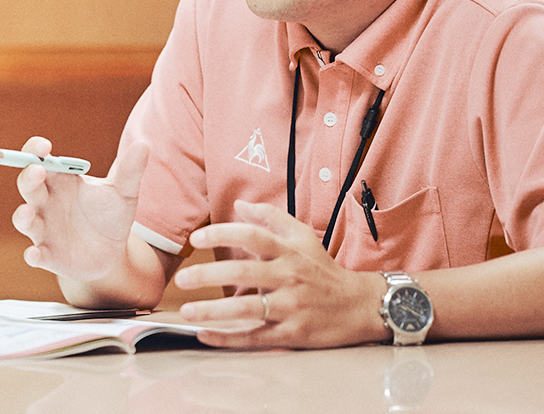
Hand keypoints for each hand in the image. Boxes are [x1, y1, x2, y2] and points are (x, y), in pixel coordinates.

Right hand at [10, 137, 147, 280]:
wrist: (113, 255)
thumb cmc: (111, 217)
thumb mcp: (123, 193)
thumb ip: (130, 171)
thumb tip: (144, 145)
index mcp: (60, 181)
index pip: (40, 159)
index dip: (36, 150)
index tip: (44, 146)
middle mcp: (45, 203)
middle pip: (28, 185)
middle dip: (29, 177)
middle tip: (38, 170)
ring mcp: (44, 230)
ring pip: (25, 220)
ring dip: (23, 216)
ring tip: (28, 212)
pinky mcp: (48, 256)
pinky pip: (35, 255)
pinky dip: (33, 255)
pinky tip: (35, 254)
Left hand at [173, 199, 388, 348]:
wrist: (361, 306)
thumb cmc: (324, 270)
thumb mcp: (303, 238)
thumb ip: (271, 219)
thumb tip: (239, 204)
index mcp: (289, 252)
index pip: (253, 237)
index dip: (223, 235)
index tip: (196, 239)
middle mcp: (289, 278)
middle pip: (245, 272)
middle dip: (210, 275)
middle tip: (182, 278)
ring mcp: (291, 307)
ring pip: (248, 309)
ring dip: (214, 311)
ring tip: (187, 310)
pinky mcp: (293, 333)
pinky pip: (256, 337)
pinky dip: (229, 338)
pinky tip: (205, 335)